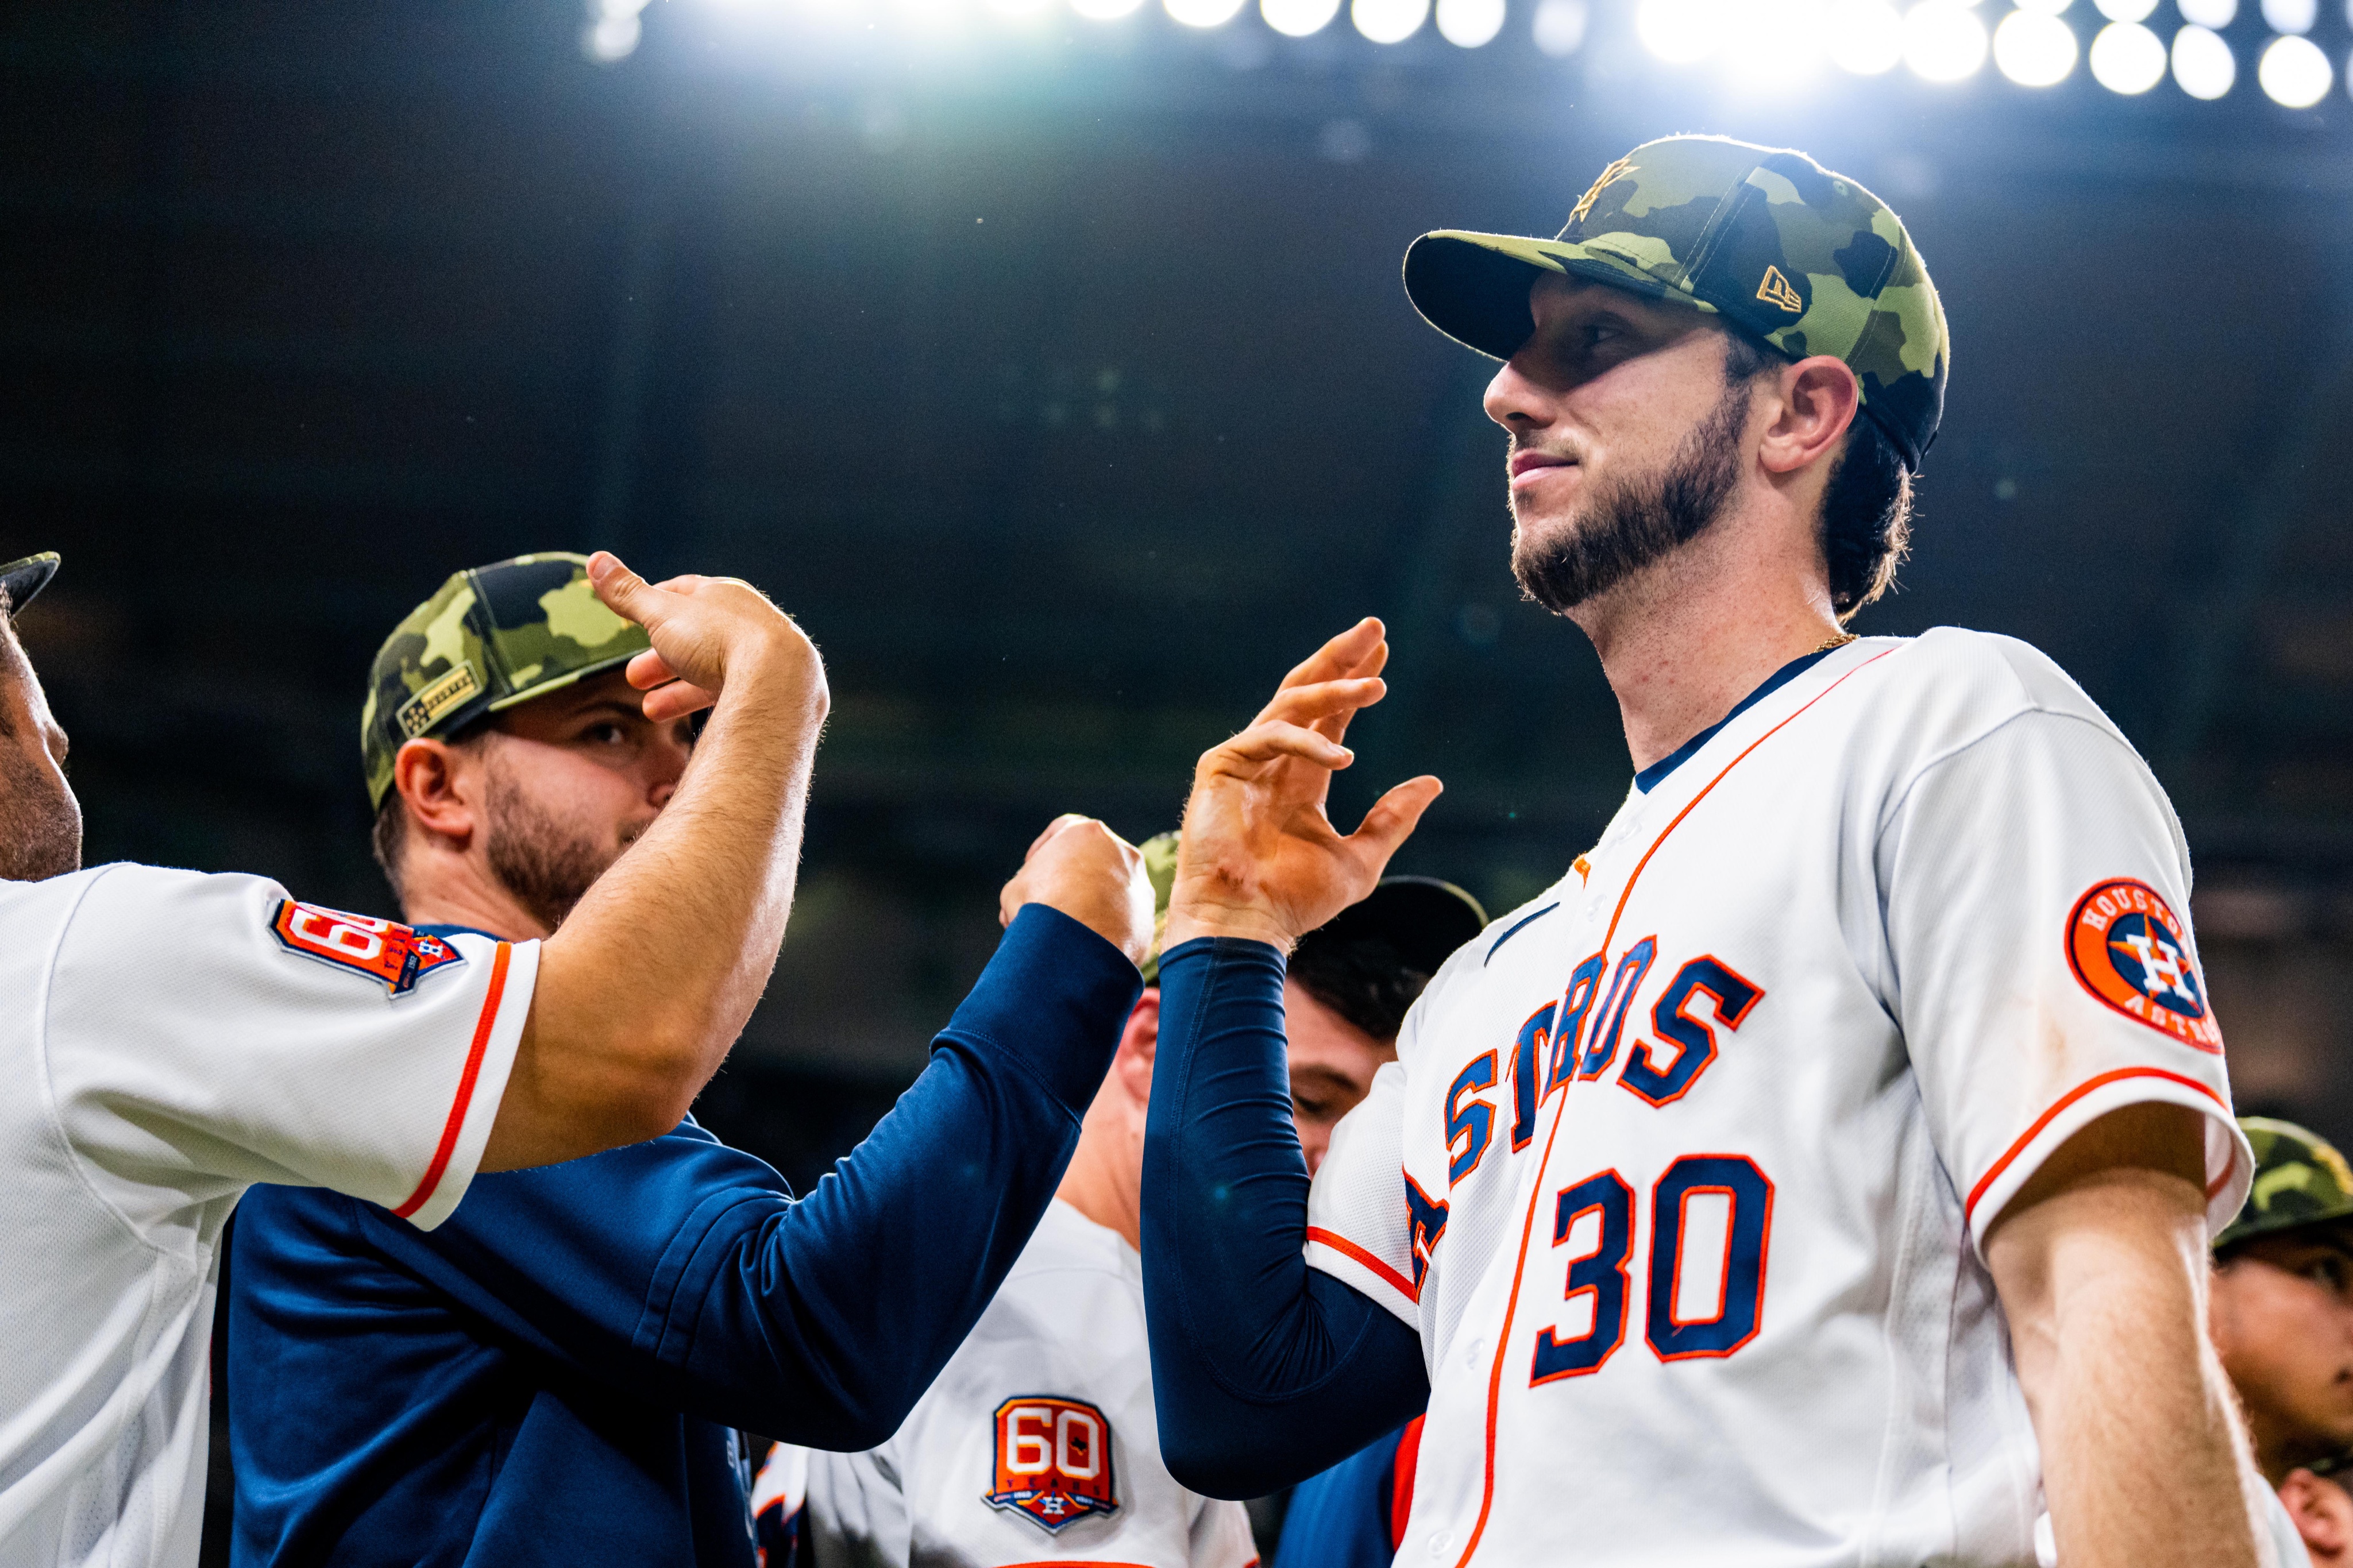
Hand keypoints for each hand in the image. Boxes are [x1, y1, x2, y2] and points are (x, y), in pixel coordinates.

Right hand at [587, 552, 824, 724]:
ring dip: (676, 688)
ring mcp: (764, 659)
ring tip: (649, 709)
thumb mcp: (662, 614)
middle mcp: (749, 622)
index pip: (686, 592)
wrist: (778, 683)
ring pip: (712, 671)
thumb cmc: (720, 640)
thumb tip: (595, 559)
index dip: (657, 604)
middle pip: (698, 637)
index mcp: (725, 595)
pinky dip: (702, 707)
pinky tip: (685, 723)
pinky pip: (731, 697)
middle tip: (633, 676)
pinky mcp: (771, 691)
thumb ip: (628, 593)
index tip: (636, 617)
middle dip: (661, 657)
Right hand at [1000, 815, 1154, 970]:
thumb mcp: (1014, 891)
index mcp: (1087, 832)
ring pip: (1113, 888)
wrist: (1077, 943)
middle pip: (1092, 859)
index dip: (1044, 849)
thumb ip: (1025, 886)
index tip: (1032, 868)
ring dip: (1093, 903)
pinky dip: (1109, 925)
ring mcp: (1139, 881)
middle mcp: (1120, 850)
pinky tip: (1088, 943)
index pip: (1063, 829)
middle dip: (1071, 878)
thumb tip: (1021, 907)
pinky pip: (1126, 915)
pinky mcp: (1147, 914)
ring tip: (1068, 930)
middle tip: (1050, 902)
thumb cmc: (1040, 907)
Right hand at [1165, 619, 1440, 951]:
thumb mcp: (1360, 858)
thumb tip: (1433, 783)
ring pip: (1291, 703)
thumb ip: (1392, 819)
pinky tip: (1344, 755)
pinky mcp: (1222, 767)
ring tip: (1377, 684)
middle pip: (1307, 692)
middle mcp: (1271, 762)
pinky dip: (1309, 741)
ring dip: (1334, 688)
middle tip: (1375, 627)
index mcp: (1300, 779)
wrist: (1247, 925)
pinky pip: (1271, 736)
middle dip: (1340, 657)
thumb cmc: (1295, 900)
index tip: (1384, 651)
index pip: (1329, 715)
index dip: (1355, 681)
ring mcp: (1244, 761)